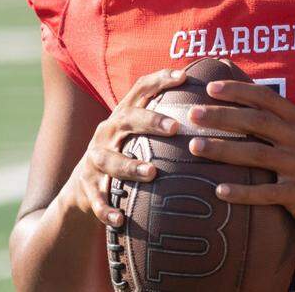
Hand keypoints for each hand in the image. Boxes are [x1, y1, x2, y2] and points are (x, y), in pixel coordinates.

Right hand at [63, 68, 186, 227]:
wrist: (82, 188)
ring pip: (109, 160)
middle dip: (150, 121)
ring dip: (130, 165)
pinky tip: (120, 219)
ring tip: (152, 173)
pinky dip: (106, 209)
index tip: (183, 76)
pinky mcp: (87, 188)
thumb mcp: (137, 135)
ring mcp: (95, 160)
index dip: (159, 80)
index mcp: (122, 117)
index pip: (139, 90)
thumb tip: (212, 102)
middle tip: (175, 127)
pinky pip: (96, 199)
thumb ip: (165, 121)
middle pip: (126, 120)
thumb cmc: (125, 155)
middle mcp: (107, 133)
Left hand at [187, 80, 294, 243]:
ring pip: (257, 154)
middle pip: (256, 122)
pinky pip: (267, 193)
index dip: (238, 91)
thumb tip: (239, 101)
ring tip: (195, 146)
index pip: (266, 99)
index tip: (210, 87)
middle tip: (193, 113)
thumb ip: (278, 120)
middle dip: (222, 116)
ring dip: (224, 150)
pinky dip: (243, 192)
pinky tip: (220, 191)